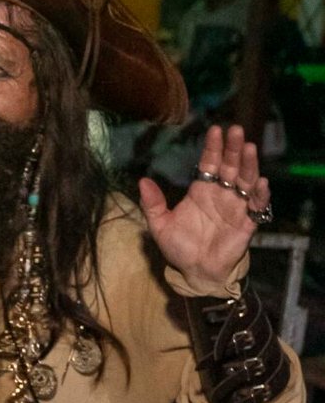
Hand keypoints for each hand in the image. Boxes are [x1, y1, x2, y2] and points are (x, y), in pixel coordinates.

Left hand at [139, 125, 269, 292]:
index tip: (215, 130)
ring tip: (248, 148)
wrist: (196, 273)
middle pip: (229, 166)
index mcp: (201, 190)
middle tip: (235, 131)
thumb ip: (152, 204)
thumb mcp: (160, 226)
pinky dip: (260, 195)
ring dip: (248, 165)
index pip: (209, 163)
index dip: (213, 147)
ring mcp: (236, 206)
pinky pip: (256, 206)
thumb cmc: (180, 247)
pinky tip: (260, 183)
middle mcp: (221, 194)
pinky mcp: (247, 222)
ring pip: (245, 180)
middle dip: (232, 149)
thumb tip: (143, 181)